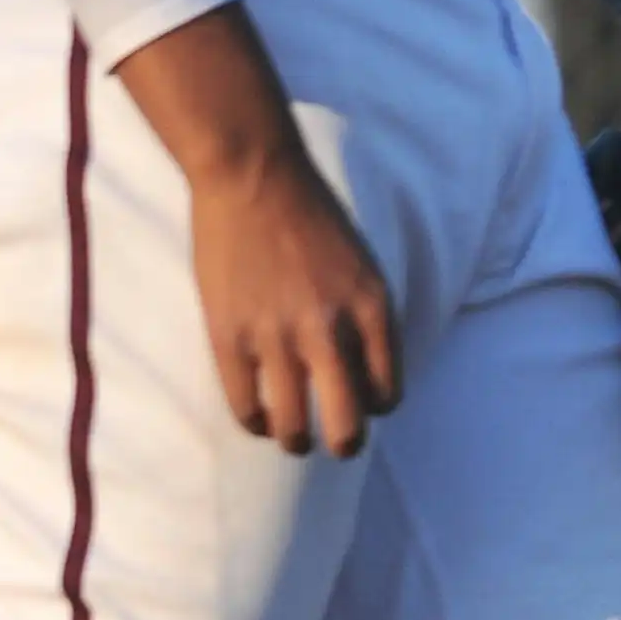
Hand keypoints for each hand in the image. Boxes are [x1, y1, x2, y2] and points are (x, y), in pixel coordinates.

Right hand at [112, 6, 403, 455]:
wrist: (253, 174)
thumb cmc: (311, 215)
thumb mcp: (362, 265)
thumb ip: (366, 319)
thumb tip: (363, 375)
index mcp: (372, 311)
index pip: (388, 393)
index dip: (377, 406)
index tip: (364, 402)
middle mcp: (330, 330)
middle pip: (348, 425)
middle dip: (347, 444)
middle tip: (339, 445)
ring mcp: (277, 337)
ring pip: (294, 426)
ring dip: (297, 442)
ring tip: (293, 439)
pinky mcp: (231, 336)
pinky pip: (246, 407)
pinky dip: (256, 422)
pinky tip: (259, 417)